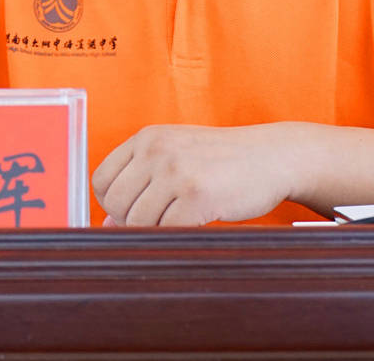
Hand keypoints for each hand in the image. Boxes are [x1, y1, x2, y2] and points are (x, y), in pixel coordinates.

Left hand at [91, 123, 296, 225]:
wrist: (273, 156)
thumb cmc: (223, 160)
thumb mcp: (177, 157)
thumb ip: (141, 183)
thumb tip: (106, 227)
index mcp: (147, 137)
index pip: (100, 180)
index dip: (111, 204)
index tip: (133, 211)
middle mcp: (157, 149)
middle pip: (115, 205)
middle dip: (132, 222)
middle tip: (162, 219)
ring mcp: (176, 170)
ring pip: (137, 222)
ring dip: (157, 230)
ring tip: (183, 217)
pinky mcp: (197, 194)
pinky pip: (166, 231)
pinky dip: (178, 235)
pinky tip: (198, 220)